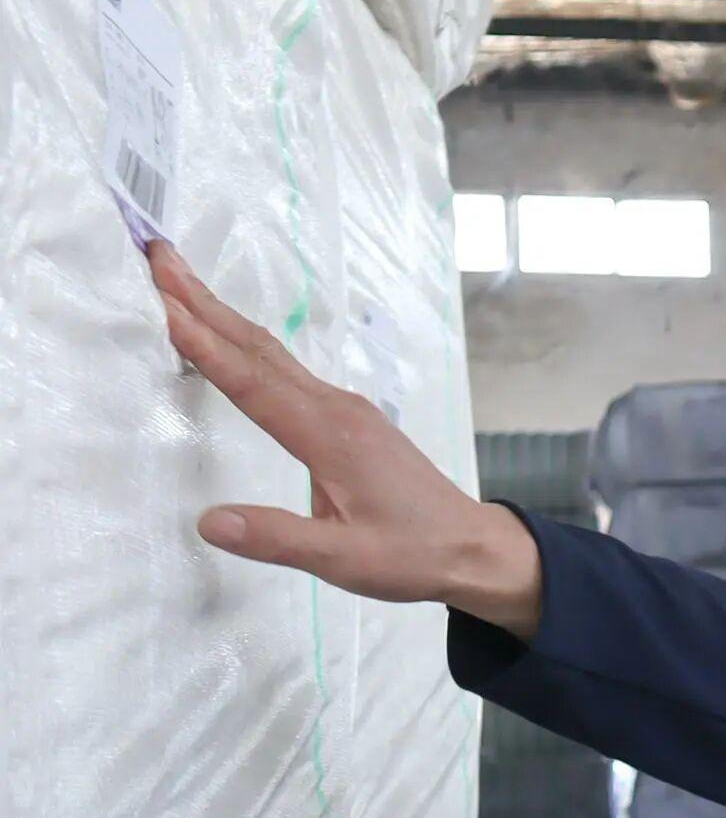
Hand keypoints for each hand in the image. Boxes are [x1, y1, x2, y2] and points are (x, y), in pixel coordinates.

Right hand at [150, 241, 544, 632]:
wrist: (474, 548)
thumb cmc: (415, 554)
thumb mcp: (345, 560)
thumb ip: (278, 538)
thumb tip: (211, 521)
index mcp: (330, 436)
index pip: (253, 383)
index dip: (205, 345)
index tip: (163, 303)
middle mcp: (337, 409)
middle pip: (259, 348)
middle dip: (205, 302)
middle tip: (159, 257)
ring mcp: (346, 409)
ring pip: (273, 354)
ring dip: (223, 317)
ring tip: (180, 284)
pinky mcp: (350, 418)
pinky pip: (288, 371)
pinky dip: (248, 347)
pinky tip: (230, 341)